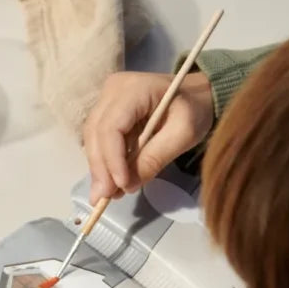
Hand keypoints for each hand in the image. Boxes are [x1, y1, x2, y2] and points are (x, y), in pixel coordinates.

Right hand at [83, 70, 213, 203]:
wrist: (196, 93)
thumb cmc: (195, 109)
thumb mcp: (184, 134)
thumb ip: (155, 158)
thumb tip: (127, 186)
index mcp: (135, 89)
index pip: (111, 127)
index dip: (112, 159)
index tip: (121, 185)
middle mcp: (112, 90)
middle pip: (95, 134)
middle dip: (101, 168)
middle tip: (105, 198)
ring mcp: (106, 99)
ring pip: (92, 139)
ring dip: (99, 168)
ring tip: (109, 193)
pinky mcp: (105, 112)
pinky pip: (98, 140)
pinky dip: (103, 162)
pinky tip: (110, 181)